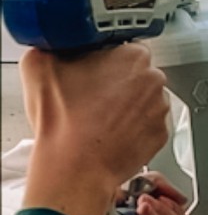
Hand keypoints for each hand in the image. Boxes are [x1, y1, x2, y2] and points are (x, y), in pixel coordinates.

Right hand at [21, 44, 169, 214]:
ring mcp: (160, 109)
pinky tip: (112, 133)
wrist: (75, 167)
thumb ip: (53, 47)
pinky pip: (148, 125)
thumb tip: (55, 47)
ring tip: (100, 118)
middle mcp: (154, 80)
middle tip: (92, 97)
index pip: (123, 47)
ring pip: (144, 99)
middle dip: (118, 82)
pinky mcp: (161, 135)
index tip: (93, 70)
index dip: (103, 59)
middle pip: (136, 74)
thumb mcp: (40, 66)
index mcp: (133, 56)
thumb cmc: (64, 122)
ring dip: (127, 105)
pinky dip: (134, 128)